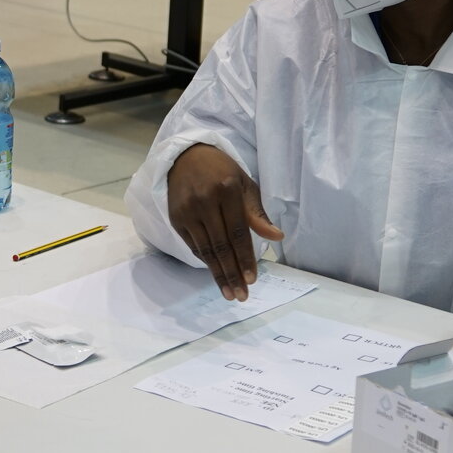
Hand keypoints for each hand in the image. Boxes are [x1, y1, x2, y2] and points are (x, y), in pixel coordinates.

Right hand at [166, 144, 284, 301]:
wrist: (185, 157)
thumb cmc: (222, 172)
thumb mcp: (245, 185)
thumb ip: (257, 213)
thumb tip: (277, 237)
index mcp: (226, 190)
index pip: (238, 232)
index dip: (245, 258)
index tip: (252, 280)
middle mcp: (204, 201)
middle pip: (220, 246)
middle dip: (232, 273)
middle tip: (241, 295)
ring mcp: (187, 211)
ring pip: (205, 250)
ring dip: (218, 274)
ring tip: (229, 293)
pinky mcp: (175, 218)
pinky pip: (193, 246)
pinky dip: (206, 260)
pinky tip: (216, 272)